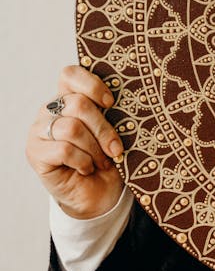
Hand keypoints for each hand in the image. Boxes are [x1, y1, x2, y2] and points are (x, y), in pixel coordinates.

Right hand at [26, 64, 126, 218]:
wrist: (98, 195)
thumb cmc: (107, 160)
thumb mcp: (114, 133)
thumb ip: (111, 115)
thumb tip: (122, 104)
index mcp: (69, 98)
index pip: (70, 75)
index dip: (92, 85)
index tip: (111, 103)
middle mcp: (51, 110)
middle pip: (78, 104)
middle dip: (103, 128)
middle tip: (115, 148)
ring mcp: (39, 131)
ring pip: (72, 128)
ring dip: (94, 149)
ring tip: (101, 162)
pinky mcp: (35, 153)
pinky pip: (64, 149)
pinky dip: (83, 161)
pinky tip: (86, 168)